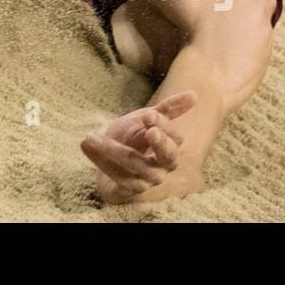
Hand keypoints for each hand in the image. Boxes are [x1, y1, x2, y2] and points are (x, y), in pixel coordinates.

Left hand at [81, 90, 195, 204]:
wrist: (108, 159)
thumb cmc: (132, 137)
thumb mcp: (145, 119)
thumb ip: (168, 109)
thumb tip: (195, 95)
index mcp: (169, 147)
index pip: (174, 136)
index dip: (163, 125)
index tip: (147, 115)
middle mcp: (162, 166)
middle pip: (169, 157)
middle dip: (161, 144)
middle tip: (150, 132)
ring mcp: (147, 180)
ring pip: (139, 168)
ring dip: (116, 150)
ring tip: (94, 137)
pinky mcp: (129, 190)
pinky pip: (120, 179)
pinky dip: (103, 163)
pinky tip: (89, 147)